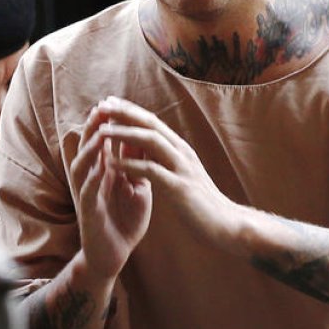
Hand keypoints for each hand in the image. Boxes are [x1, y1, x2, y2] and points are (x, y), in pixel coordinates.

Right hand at [68, 103, 152, 281]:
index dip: (109, 122)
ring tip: (100, 133)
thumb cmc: (124, 221)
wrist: (114, 256)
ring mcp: (88, 195)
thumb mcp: (137, 188)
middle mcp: (93, 179)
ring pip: (82, 166)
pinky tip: (100, 169)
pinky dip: (93, 179)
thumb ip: (138, 165)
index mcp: (106, 171)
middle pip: (89, 147)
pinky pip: (87, 193)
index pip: (105, 141)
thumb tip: (145, 138)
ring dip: (90, 149)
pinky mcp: (88, 213)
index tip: (116, 101)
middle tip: (101, 107)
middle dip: (94, 127)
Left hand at [96, 96, 241, 248]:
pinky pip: (151, 171)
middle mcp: (181, 152)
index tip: (108, 102)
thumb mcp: (182, 175)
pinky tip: (112, 163)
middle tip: (101, 104)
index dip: (130, 110)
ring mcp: (181, 168)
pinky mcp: (179, 187)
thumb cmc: (201, 203)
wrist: (227, 226)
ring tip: (102, 130)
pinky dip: (130, 165)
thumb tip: (148, 149)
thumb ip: (166, 160)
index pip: (152, 121)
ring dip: (124, 133)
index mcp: (180, 149)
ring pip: (150, 141)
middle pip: (150, 124)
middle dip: (124, 113)